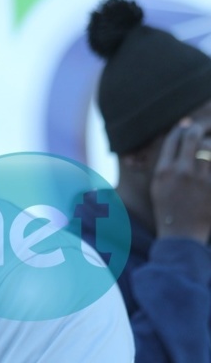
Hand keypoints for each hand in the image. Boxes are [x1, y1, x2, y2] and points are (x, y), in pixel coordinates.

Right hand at [152, 119, 210, 244]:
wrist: (180, 236)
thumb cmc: (168, 210)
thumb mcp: (157, 187)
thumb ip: (166, 163)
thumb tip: (180, 134)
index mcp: (163, 172)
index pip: (173, 138)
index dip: (182, 128)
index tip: (187, 127)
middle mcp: (180, 172)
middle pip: (192, 136)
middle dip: (199, 128)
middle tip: (202, 130)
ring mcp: (199, 179)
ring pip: (209, 147)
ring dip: (210, 144)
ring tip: (208, 148)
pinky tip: (210, 163)